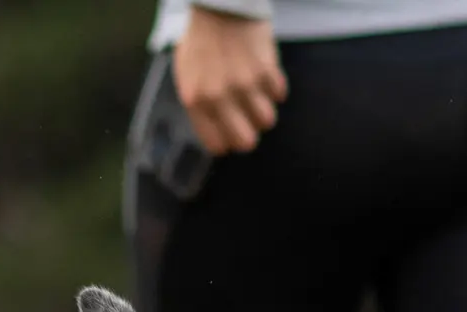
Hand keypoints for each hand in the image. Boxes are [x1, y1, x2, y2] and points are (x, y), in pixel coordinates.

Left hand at [173, 7, 287, 154]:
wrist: (219, 9)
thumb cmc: (201, 42)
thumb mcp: (187, 77)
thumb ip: (199, 105)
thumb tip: (216, 131)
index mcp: (196, 101)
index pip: (216, 144)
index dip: (226, 144)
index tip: (229, 137)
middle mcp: (220, 97)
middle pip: (246, 141)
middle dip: (248, 137)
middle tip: (247, 125)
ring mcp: (245, 84)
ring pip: (267, 120)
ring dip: (263, 113)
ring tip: (255, 99)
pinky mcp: (266, 69)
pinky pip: (279, 95)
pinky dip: (275, 90)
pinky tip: (266, 80)